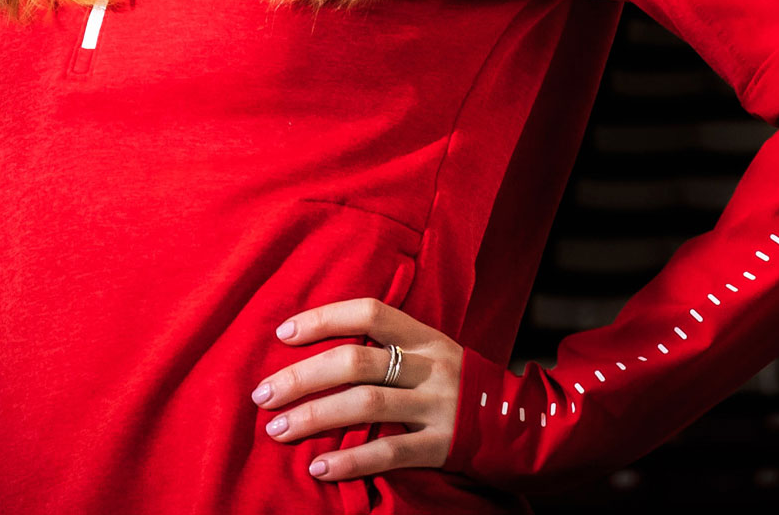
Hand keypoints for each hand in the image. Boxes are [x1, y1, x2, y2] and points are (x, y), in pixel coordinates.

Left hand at [253, 297, 460, 483]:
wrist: (515, 423)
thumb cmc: (453, 384)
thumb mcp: (429, 352)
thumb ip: (386, 346)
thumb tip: (314, 349)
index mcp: (424, 336)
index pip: (369, 311)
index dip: (324, 318)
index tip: (283, 334)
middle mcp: (430, 366)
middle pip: (357, 361)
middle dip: (302, 376)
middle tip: (263, 395)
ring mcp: (437, 405)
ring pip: (366, 405)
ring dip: (314, 417)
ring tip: (277, 429)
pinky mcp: (441, 445)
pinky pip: (390, 452)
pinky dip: (351, 461)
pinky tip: (318, 468)